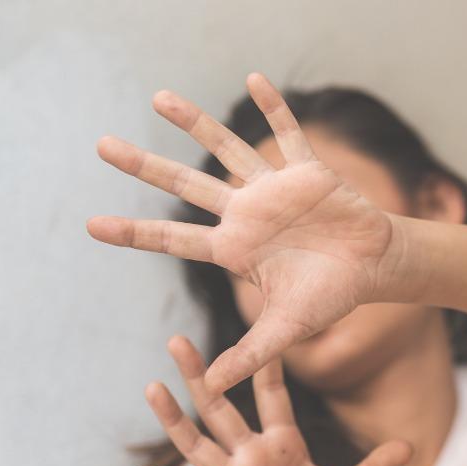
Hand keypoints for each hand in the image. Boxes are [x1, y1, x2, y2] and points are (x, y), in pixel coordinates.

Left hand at [88, 73, 398, 391]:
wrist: (376, 269)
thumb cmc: (330, 296)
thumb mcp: (287, 330)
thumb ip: (250, 355)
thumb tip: (210, 386)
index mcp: (234, 249)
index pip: (173, 240)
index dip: (133, 233)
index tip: (90, 225)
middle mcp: (246, 213)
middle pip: (184, 186)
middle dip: (143, 166)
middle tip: (100, 145)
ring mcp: (274, 189)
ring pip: (225, 150)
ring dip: (194, 125)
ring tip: (158, 98)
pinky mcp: (308, 172)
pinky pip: (287, 134)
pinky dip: (273, 108)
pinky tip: (253, 79)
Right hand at [135, 335, 412, 465]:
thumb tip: (410, 445)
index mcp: (280, 444)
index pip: (272, 399)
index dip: (267, 368)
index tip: (260, 331)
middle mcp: (249, 455)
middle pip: (220, 408)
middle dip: (200, 375)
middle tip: (175, 340)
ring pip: (197, 443)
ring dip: (174, 418)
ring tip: (151, 387)